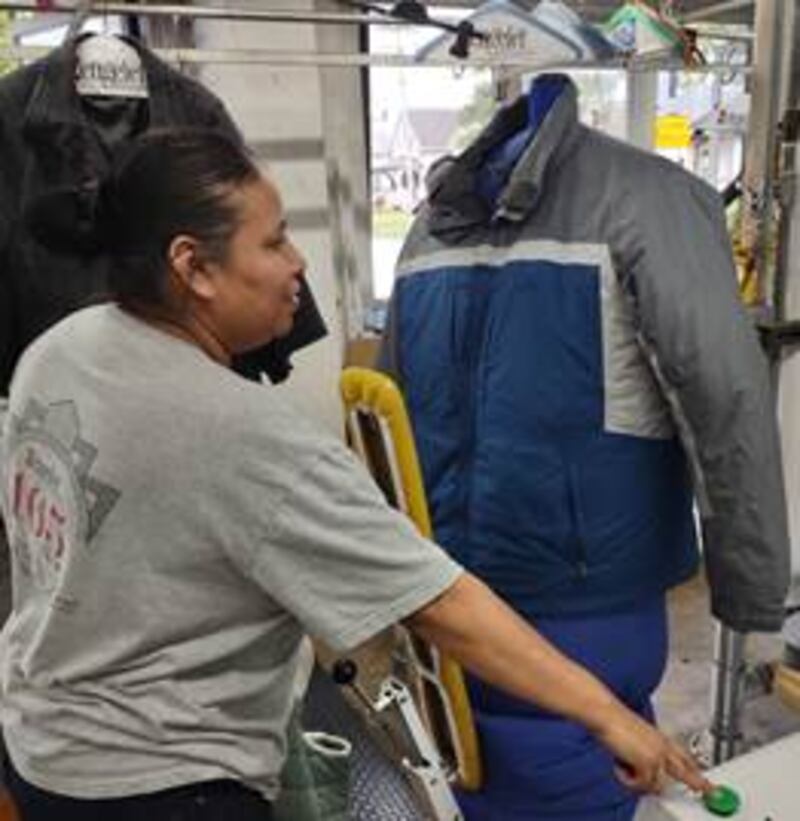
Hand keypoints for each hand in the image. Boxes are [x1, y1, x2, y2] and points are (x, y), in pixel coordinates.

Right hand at [594, 703, 712, 794]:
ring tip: (624, 768)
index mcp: (661, 739)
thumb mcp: (636, 737)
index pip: (684, 757)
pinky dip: (628, 780)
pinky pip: (642, 784)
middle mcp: (663, 747)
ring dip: (639, 782)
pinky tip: (620, 766)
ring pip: (658, 785)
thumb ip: (645, 753)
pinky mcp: (649, 763)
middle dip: (702, 785)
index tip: (706, 781)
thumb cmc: (614, 721)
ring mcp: (657, 755)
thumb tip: (643, 769)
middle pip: (688, 772)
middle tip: (713, 793)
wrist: (606, 714)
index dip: (696, 770)